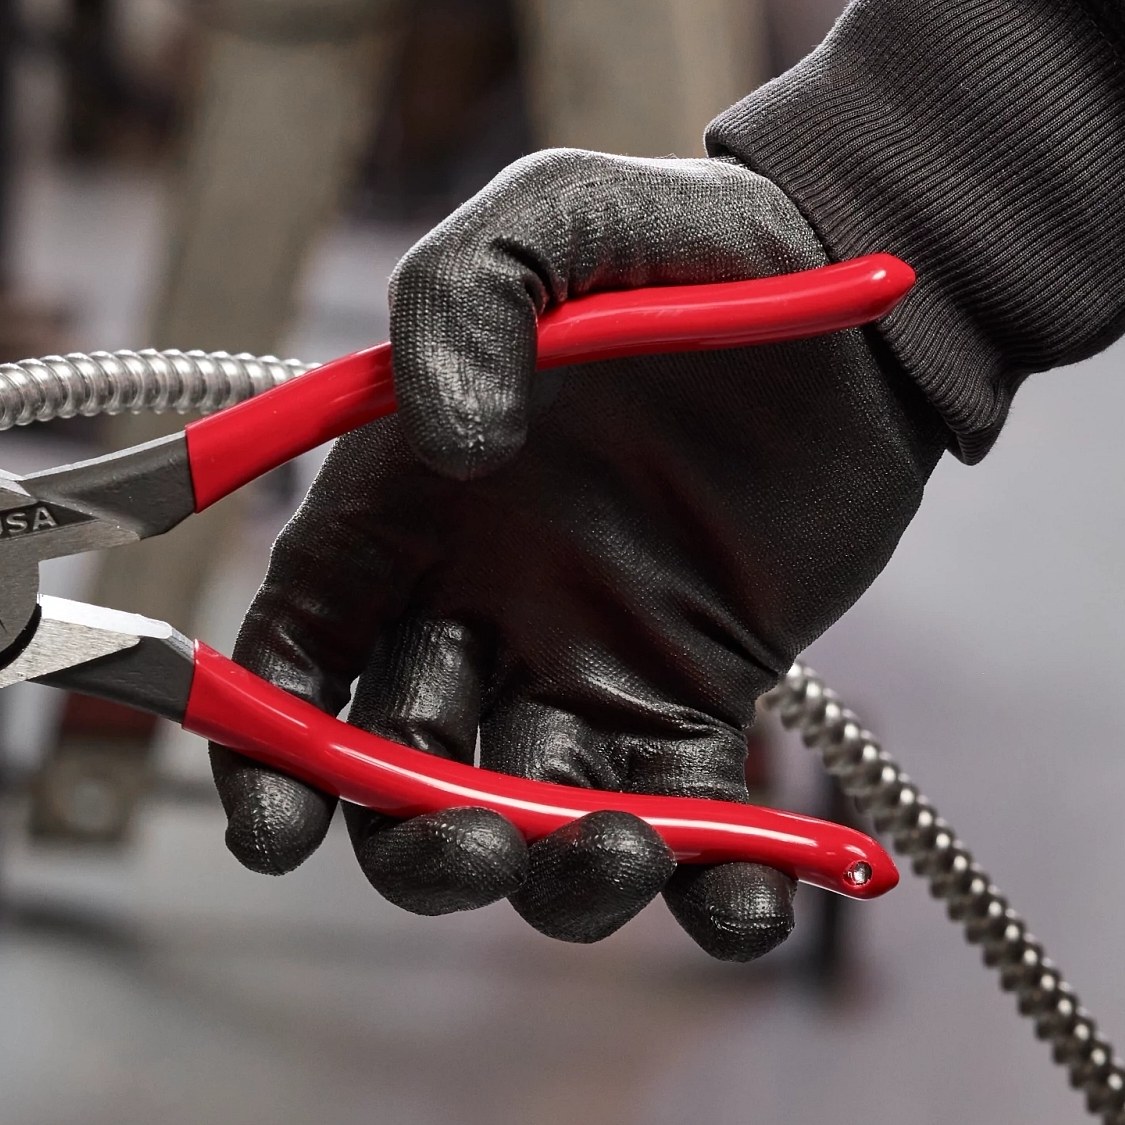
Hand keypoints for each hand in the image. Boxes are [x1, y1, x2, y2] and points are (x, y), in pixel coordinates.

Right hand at [216, 150, 934, 957]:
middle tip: (494, 840)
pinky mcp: (709, 696)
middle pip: (405, 786)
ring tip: (631, 847)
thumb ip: (464, 299)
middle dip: (424, 845)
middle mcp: (479, 610)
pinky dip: (717, 897)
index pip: (299, 665)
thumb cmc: (678, 240)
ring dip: (564, 883)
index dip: (267, 759)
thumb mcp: (549, 220)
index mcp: (401, 515)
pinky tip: (749, 904)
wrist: (856, 272)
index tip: (280, 832)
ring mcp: (593, 666)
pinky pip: (697, 828)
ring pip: (541, 834)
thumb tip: (452, 442)